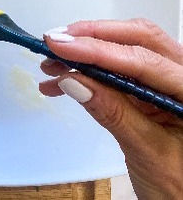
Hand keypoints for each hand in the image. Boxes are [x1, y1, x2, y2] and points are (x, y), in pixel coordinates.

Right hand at [40, 19, 182, 198]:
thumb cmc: (182, 188)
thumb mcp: (149, 152)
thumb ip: (114, 113)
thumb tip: (76, 81)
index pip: (143, 59)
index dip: (97, 49)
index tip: (61, 45)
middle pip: (139, 40)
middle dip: (92, 37)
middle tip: (55, 42)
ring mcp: (169, 84)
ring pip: (127, 50)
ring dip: (87, 53)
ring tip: (52, 65)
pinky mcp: (153, 92)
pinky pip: (120, 71)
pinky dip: (90, 72)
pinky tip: (64, 83)